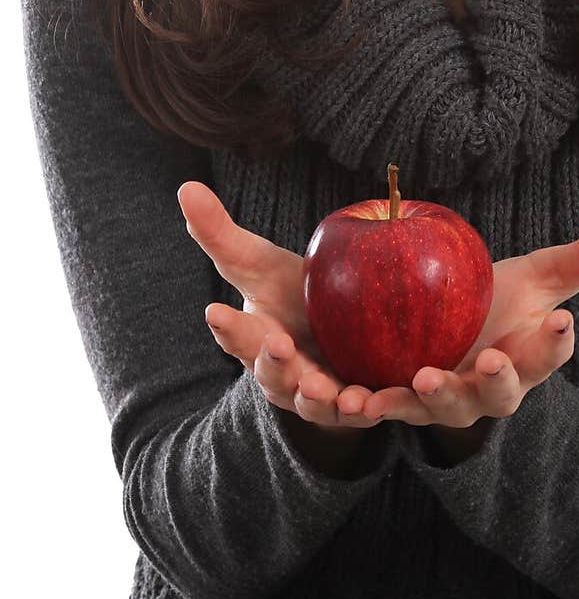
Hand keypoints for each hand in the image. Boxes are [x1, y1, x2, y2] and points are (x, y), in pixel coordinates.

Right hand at [178, 181, 384, 430]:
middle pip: (272, 373)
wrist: (338, 330)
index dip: (227, 326)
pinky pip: (359, 411)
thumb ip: (222, 234)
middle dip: (272, 362)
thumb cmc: (290, 293)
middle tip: (278, 345)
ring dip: (316, 397)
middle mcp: (281, 374)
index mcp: (254, 340)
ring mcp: (316, 393)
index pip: (235, 333)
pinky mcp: (354, 404)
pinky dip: (366, 409)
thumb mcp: (258, 262)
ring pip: (312, 402)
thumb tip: (185, 187)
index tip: (215, 311)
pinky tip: (373, 402)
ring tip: (323, 388)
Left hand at [347, 214, 578, 427]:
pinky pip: (385, 407)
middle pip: (498, 394)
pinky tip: (351, 399)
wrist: (445, 325)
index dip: (556, 342)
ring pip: (441, 408)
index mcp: (528, 359)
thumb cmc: (500, 301)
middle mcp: (489, 390)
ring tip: (421, 379)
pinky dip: (368, 406)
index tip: (563, 320)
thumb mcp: (537, 276)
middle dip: (496, 380)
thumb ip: (578, 259)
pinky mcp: (401, 401)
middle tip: (491, 360)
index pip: (550, 353)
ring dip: (431, 397)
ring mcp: (445, 401)